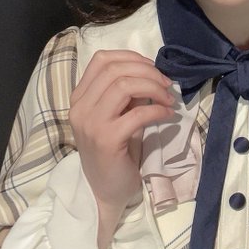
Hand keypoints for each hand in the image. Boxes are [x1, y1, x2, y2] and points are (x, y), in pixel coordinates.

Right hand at [69, 49, 173, 213]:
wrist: (106, 191)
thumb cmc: (115, 151)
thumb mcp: (116, 115)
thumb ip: (124, 93)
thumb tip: (150, 72)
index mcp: (80, 97)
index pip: (101, 60)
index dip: (131, 57)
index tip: (152, 68)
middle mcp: (80, 107)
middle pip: (115, 70)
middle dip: (147, 71)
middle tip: (166, 84)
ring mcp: (91, 123)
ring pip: (124, 85)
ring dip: (153, 88)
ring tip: (168, 99)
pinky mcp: (106, 140)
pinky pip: (137, 114)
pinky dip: (157, 110)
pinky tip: (167, 116)